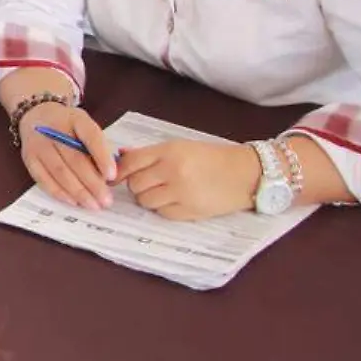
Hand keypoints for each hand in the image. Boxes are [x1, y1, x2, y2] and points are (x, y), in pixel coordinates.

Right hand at [20, 103, 117, 210]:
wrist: (36, 115)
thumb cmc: (68, 126)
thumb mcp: (85, 126)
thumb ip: (97, 146)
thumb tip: (108, 177)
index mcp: (75, 118)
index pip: (91, 136)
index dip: (102, 157)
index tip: (112, 176)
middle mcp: (54, 130)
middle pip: (75, 159)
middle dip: (92, 183)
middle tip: (106, 200)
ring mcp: (39, 144)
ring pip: (60, 172)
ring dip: (78, 191)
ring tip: (93, 204)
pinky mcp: (29, 158)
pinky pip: (44, 179)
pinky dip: (60, 192)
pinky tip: (73, 201)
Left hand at [117, 140, 261, 220]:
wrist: (246, 173)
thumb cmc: (212, 157)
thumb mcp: (181, 146)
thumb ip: (151, 153)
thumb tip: (121, 156)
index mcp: (169, 151)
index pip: (130, 162)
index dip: (119, 170)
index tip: (114, 176)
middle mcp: (173, 171)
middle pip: (135, 184)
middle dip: (136, 184)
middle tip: (148, 182)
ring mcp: (181, 193)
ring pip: (145, 201)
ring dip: (148, 198)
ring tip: (163, 191)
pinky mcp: (190, 211)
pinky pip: (162, 213)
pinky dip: (164, 208)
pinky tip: (175, 200)